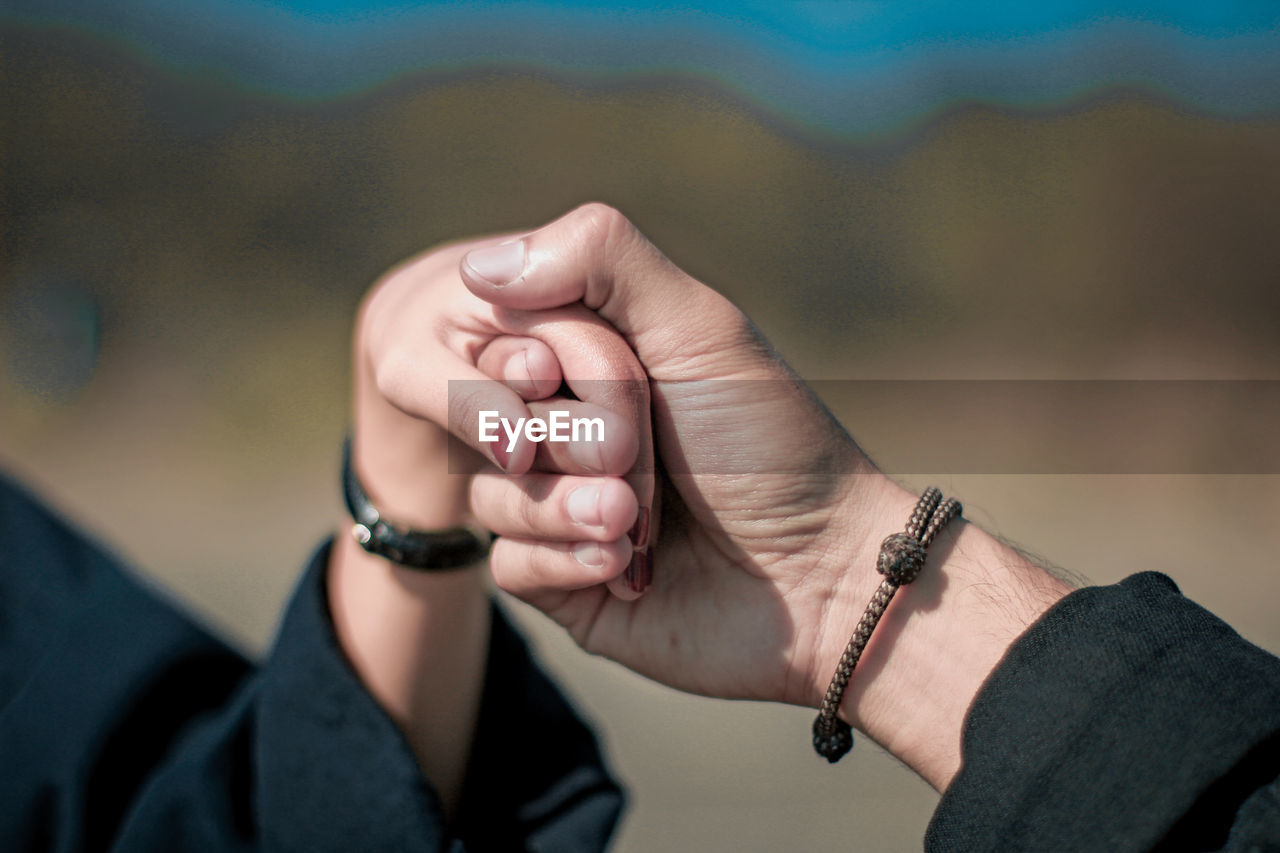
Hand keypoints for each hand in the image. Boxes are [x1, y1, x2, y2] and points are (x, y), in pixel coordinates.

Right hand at [460, 204, 1070, 788]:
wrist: (818, 578)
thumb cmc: (768, 443)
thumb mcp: (699, 328)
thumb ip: (601, 260)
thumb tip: (477, 264)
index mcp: (596, 358)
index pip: (504, 334)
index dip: (534, 357)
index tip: (566, 374)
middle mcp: (570, 427)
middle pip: (492, 415)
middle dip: (568, 436)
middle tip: (634, 454)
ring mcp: (561, 505)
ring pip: (486, 491)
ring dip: (568, 505)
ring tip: (635, 521)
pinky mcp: (559, 581)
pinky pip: (505, 564)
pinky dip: (564, 560)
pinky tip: (628, 568)